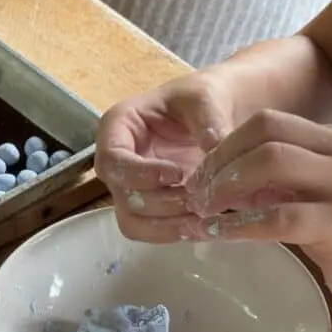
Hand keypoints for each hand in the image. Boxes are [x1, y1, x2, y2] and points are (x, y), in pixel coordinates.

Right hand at [95, 71, 233, 242]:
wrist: (219, 113)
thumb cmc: (204, 99)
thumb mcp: (206, 100)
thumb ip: (209, 124)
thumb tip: (216, 153)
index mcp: (119, 127)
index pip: (112, 159)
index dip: (140, 173)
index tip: (178, 174)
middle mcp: (118, 160)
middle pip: (122, 195)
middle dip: (162, 203)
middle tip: (200, 200)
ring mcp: (131, 186)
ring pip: (132, 221)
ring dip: (167, 226)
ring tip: (203, 219)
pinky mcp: (149, 206)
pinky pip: (151, 230)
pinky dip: (175, 232)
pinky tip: (203, 226)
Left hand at [184, 109, 331, 320]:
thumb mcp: (320, 197)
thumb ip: (282, 182)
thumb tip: (224, 179)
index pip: (268, 121)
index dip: (226, 143)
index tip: (202, 172)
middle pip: (264, 134)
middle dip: (220, 161)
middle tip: (197, 191)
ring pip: (269, 163)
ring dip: (225, 186)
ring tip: (203, 211)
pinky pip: (278, 217)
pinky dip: (241, 224)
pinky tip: (221, 234)